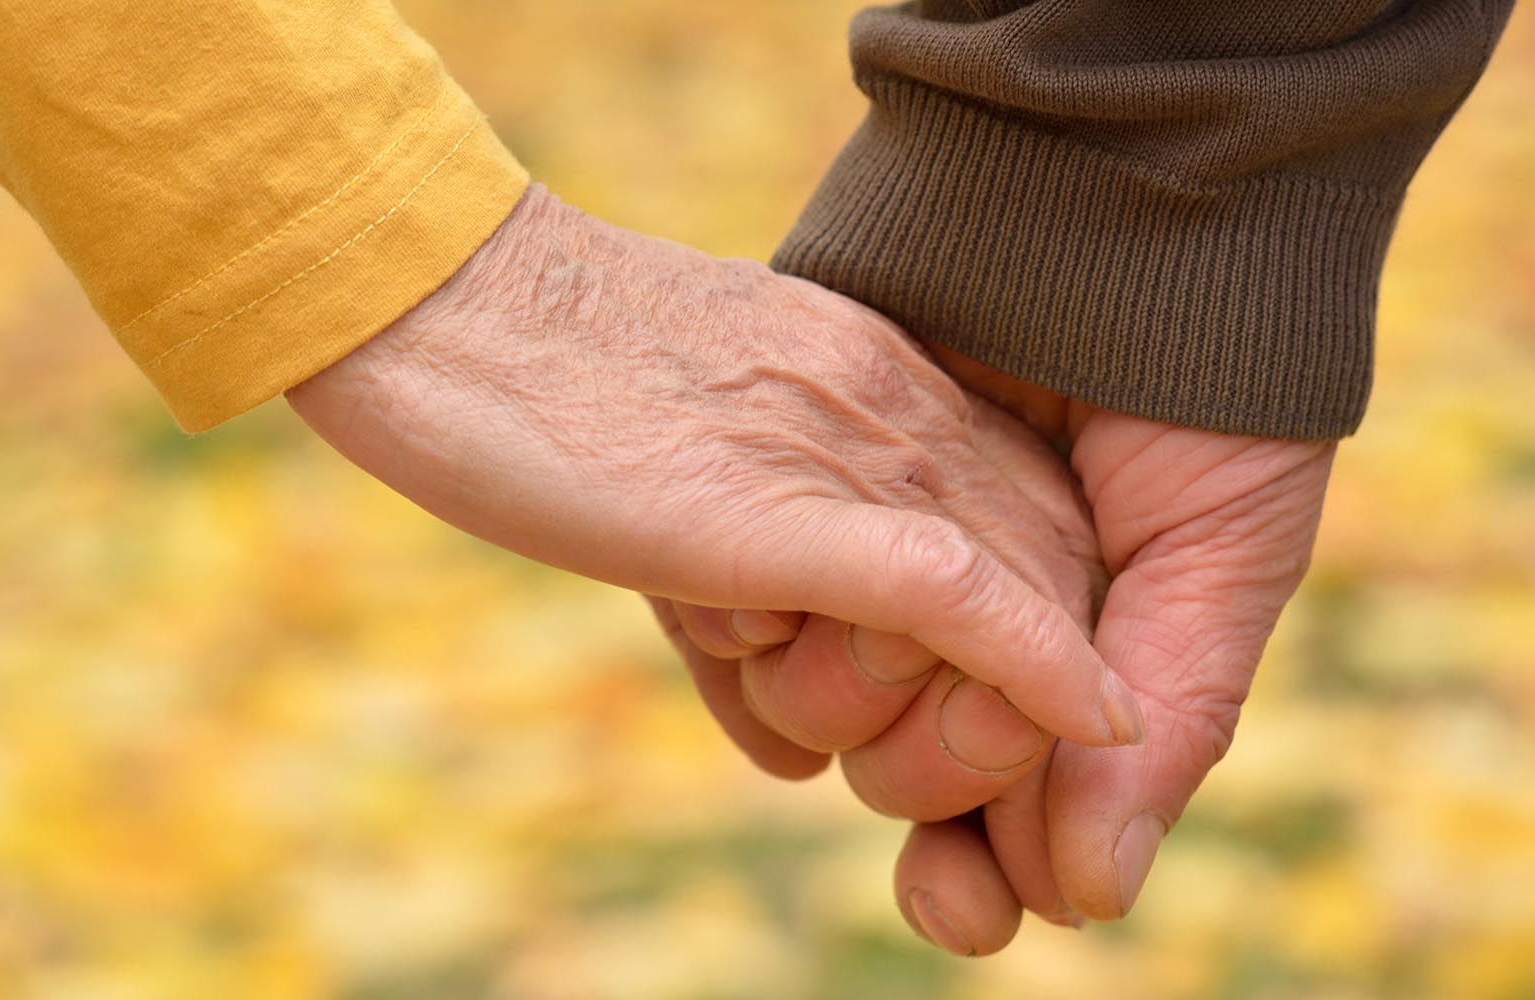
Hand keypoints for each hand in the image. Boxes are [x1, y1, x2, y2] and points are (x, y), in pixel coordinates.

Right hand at [285, 186, 1144, 750]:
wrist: (437, 306)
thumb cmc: (539, 394)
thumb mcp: (702, 461)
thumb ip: (774, 581)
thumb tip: (801, 750)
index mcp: (880, 378)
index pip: (1036, 509)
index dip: (1042, 627)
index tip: (969, 706)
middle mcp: (894, 403)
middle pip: (1051, 557)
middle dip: (1020, 692)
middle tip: (920, 753)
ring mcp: (848, 449)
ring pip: (1010, 592)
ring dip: (973, 718)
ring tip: (823, 728)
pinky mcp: (782, 509)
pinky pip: (955, 593)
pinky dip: (1035, 666)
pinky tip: (1097, 726)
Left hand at [658, 338, 1333, 954]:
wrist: (1100, 214)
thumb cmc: (1199, 395)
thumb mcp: (1218, 561)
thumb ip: (1161, 725)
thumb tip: (1095, 897)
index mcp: (1066, 667)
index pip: (1007, 823)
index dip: (978, 880)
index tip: (964, 900)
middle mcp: (958, 633)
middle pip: (903, 782)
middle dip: (919, 766)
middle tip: (947, 684)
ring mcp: (867, 570)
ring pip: (808, 719)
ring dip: (821, 697)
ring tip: (846, 614)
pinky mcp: (783, 504)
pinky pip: (722, 627)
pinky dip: (729, 644)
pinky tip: (749, 614)